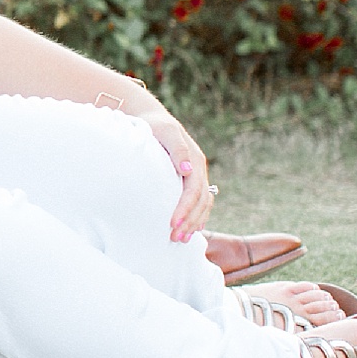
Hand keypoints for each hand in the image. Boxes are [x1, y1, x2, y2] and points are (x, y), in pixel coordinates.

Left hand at [139, 111, 212, 241]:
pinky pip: (199, 201)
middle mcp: (198, 169)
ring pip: (203, 204)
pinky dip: (197, 216)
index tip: (173, 223)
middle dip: (190, 221)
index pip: (193, 190)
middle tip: (176, 238)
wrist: (153, 118)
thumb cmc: (155, 125)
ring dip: (194, 222)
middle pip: (201, 201)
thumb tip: (186, 170)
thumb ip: (178, 150)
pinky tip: (191, 229)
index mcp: (194, 160)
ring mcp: (196, 175)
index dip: (185, 209)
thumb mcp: (165, 132)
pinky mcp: (189, 180)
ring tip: (181, 239)